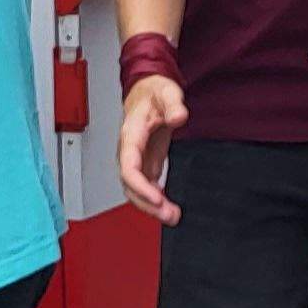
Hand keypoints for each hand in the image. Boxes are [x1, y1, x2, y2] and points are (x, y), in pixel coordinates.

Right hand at [116, 74, 188, 224]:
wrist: (146, 91)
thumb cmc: (153, 93)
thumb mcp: (167, 92)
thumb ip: (173, 104)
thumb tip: (179, 117)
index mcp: (131, 135)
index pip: (129, 168)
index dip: (140, 187)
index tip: (157, 199)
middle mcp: (129, 150)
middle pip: (130, 185)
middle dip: (147, 204)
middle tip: (169, 215)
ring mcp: (136, 159)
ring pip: (136, 190)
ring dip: (151, 206)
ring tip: (172, 216)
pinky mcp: (144, 163)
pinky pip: (145, 186)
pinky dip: (154, 199)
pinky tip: (167, 207)